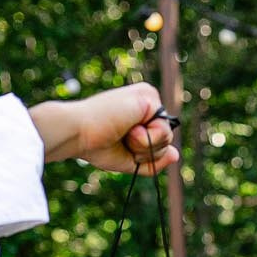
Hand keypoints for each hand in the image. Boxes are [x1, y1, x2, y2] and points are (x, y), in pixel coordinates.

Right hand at [28, 84, 179, 175]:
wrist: (80, 134)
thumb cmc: (98, 146)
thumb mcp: (131, 160)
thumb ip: (154, 160)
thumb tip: (176, 155)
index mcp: (140, 114)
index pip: (160, 142)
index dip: (144, 153)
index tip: (120, 143)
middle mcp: (146, 102)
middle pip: (167, 141)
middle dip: (146, 151)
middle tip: (122, 139)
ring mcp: (148, 96)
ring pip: (168, 137)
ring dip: (145, 145)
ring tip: (124, 132)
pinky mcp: (149, 96)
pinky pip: (164, 130)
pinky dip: (147, 138)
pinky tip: (129, 127)